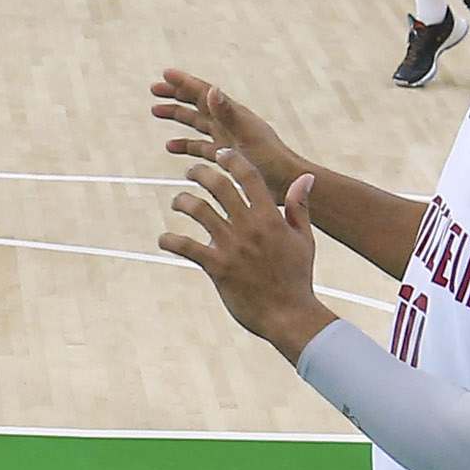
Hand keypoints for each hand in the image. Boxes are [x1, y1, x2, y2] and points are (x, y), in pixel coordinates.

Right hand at [152, 66, 302, 188]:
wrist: (286, 183)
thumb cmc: (270, 159)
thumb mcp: (246, 135)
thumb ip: (228, 113)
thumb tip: (212, 89)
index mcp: (233, 114)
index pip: (204, 93)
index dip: (184, 83)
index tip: (165, 74)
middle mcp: (229, 123)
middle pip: (197, 104)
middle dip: (176, 95)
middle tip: (154, 89)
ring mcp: (227, 139)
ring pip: (197, 123)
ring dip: (178, 116)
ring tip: (156, 111)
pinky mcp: (225, 157)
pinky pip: (200, 147)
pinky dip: (186, 145)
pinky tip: (172, 147)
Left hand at [158, 145, 329, 350]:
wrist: (290, 316)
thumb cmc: (297, 277)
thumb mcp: (304, 239)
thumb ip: (299, 207)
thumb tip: (305, 178)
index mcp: (270, 218)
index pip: (248, 176)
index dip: (232, 160)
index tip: (220, 154)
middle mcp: (249, 227)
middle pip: (218, 186)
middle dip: (200, 173)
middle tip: (191, 172)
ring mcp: (231, 247)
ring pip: (198, 210)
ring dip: (182, 201)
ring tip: (178, 202)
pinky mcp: (217, 268)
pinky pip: (186, 247)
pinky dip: (170, 240)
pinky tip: (164, 239)